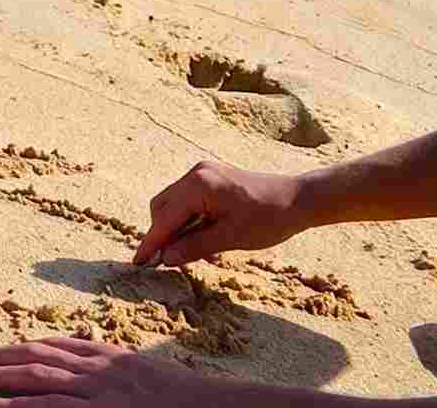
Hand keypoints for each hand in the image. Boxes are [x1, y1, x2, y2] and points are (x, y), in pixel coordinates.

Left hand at [0, 337, 227, 406]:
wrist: (213, 405)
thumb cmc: (184, 396)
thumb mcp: (144, 373)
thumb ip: (115, 368)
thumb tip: (86, 359)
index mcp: (107, 355)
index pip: (52, 344)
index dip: (17, 346)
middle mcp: (98, 366)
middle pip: (36, 354)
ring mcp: (100, 389)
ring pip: (38, 376)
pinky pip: (56, 407)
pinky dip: (25, 407)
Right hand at [134, 160, 308, 267]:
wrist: (299, 199)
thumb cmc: (269, 218)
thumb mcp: (231, 238)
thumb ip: (195, 246)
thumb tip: (166, 259)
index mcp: (199, 185)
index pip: (165, 219)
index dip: (151, 243)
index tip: (138, 263)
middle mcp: (195, 173)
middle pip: (162, 206)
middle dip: (160, 234)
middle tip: (162, 262)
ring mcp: (202, 173)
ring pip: (172, 202)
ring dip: (173, 227)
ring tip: (182, 252)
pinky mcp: (210, 178)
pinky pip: (186, 199)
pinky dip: (186, 219)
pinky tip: (196, 237)